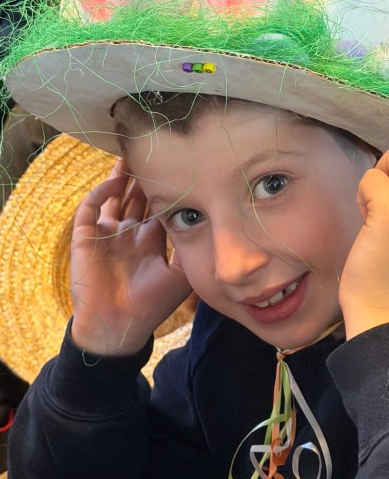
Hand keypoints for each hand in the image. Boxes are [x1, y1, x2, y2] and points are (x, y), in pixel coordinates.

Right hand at [70, 160, 191, 356]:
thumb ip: (191, 249)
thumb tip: (213, 224)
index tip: (178, 165)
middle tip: (154, 150)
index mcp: (148, 241)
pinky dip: (100, 193)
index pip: (156, 206)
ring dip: (119, 176)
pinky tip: (115, 181)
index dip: (164, 188)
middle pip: (135, 196)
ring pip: (111, 196)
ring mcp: (106, 235)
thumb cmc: (150, 306)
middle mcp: (127, 234)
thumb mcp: (180, 275)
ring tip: (129, 152)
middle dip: (143, 176)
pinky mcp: (85, 238)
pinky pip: (89, 209)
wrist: (119, 328)